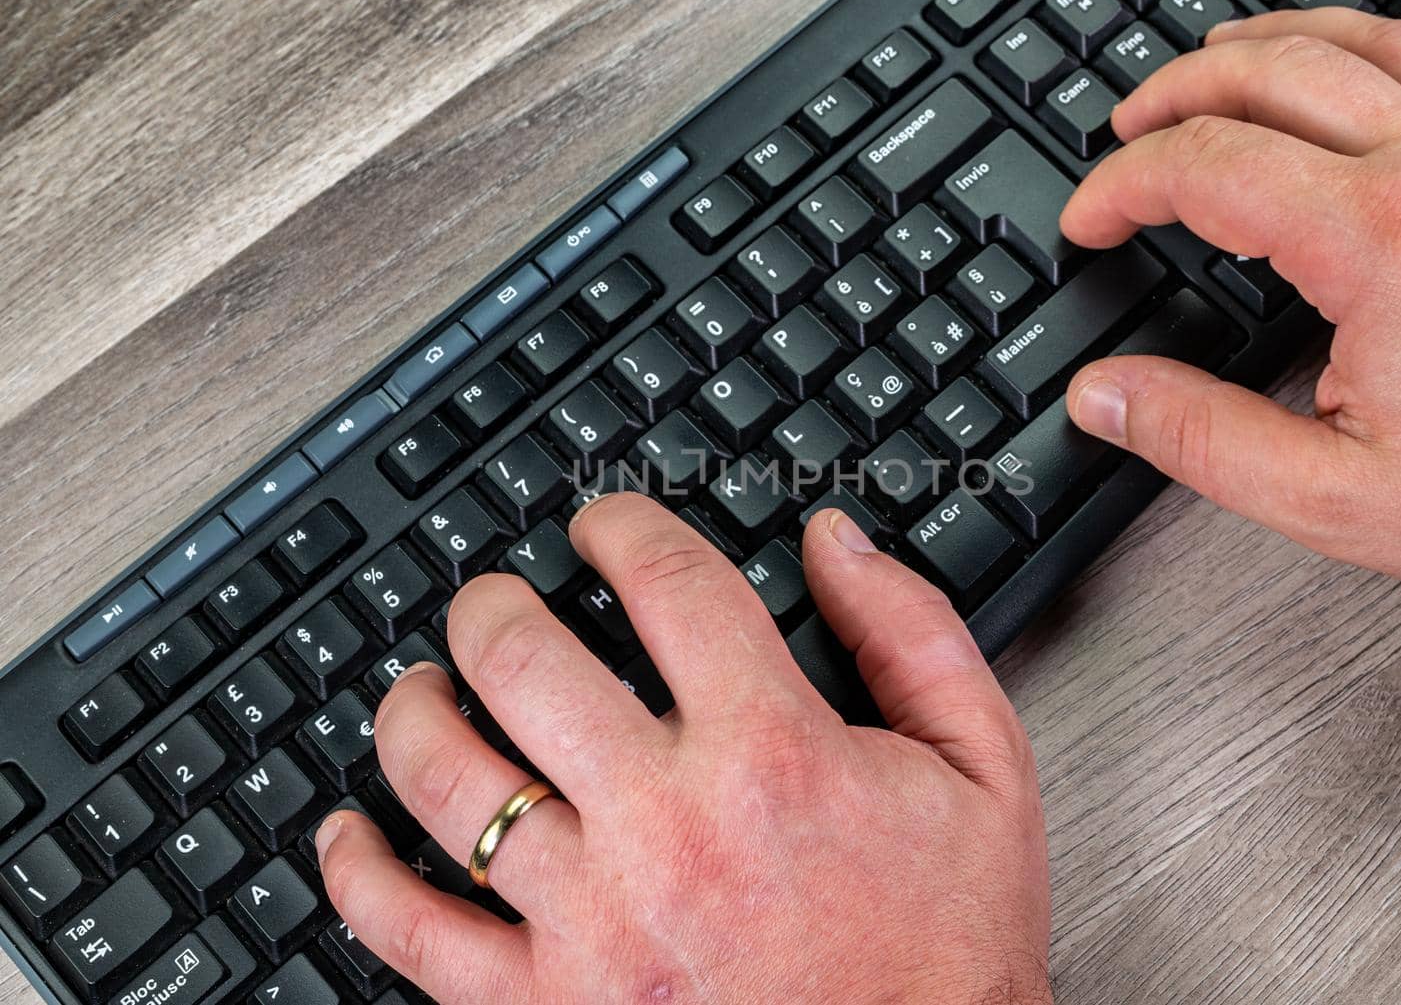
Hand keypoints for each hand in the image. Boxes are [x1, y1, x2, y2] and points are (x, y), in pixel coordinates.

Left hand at [316, 494, 1049, 1003]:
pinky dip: (357, 874)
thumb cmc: (947, 947)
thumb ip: (914, 635)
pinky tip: (346, 833)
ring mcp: (592, 921)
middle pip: (525, 660)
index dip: (621, 528)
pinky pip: (411, 932)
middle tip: (492, 601)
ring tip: (419, 687)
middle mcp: (667, 825)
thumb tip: (836, 543)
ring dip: (413, 709)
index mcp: (773, 752)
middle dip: (492, 605)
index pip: (666, 585)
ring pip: (446, 779)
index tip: (602, 526)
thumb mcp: (982, 769)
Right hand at [1060, 9, 1400, 597]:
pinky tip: (1340, 72)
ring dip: (1260, 44)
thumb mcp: (1340, 498)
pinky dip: (1358, 46)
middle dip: (1173, 92)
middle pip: (1271, 71)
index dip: (1122, 185)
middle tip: (1123, 130)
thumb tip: (1105, 396)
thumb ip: (1203, 440)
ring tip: (1207, 66)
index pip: (1206, 166)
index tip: (1091, 220)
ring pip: (1357, 39)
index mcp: (1381, 241)